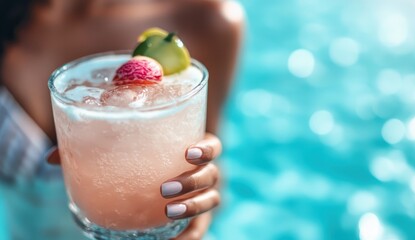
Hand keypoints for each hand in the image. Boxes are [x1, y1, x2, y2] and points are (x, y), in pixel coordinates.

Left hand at [47, 133, 221, 239]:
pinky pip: (200, 229)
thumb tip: (52, 159)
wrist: (158, 176)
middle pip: (212, 175)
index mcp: (190, 150)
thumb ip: (91, 150)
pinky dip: (189, 235)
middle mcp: (202, 172)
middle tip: (164, 188)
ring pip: (212, 200)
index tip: (187, 153)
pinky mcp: (198, 219)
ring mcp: (202, 196)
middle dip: (192, 182)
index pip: (212, 146)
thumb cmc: (142, 158)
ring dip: (193, 206)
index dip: (206, 149)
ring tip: (168, 211)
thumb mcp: (123, 151)